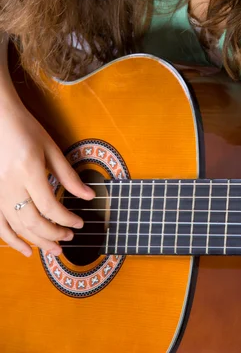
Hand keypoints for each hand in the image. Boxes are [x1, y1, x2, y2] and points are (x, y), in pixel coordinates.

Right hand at [0, 97, 94, 256]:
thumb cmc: (26, 130)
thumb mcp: (51, 149)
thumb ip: (69, 175)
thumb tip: (89, 195)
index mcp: (28, 171)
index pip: (50, 206)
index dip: (67, 219)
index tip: (80, 222)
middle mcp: (10, 185)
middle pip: (33, 221)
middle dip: (54, 234)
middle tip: (71, 237)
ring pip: (17, 227)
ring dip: (38, 241)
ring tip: (56, 249)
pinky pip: (0, 225)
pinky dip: (12, 241)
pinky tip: (27, 251)